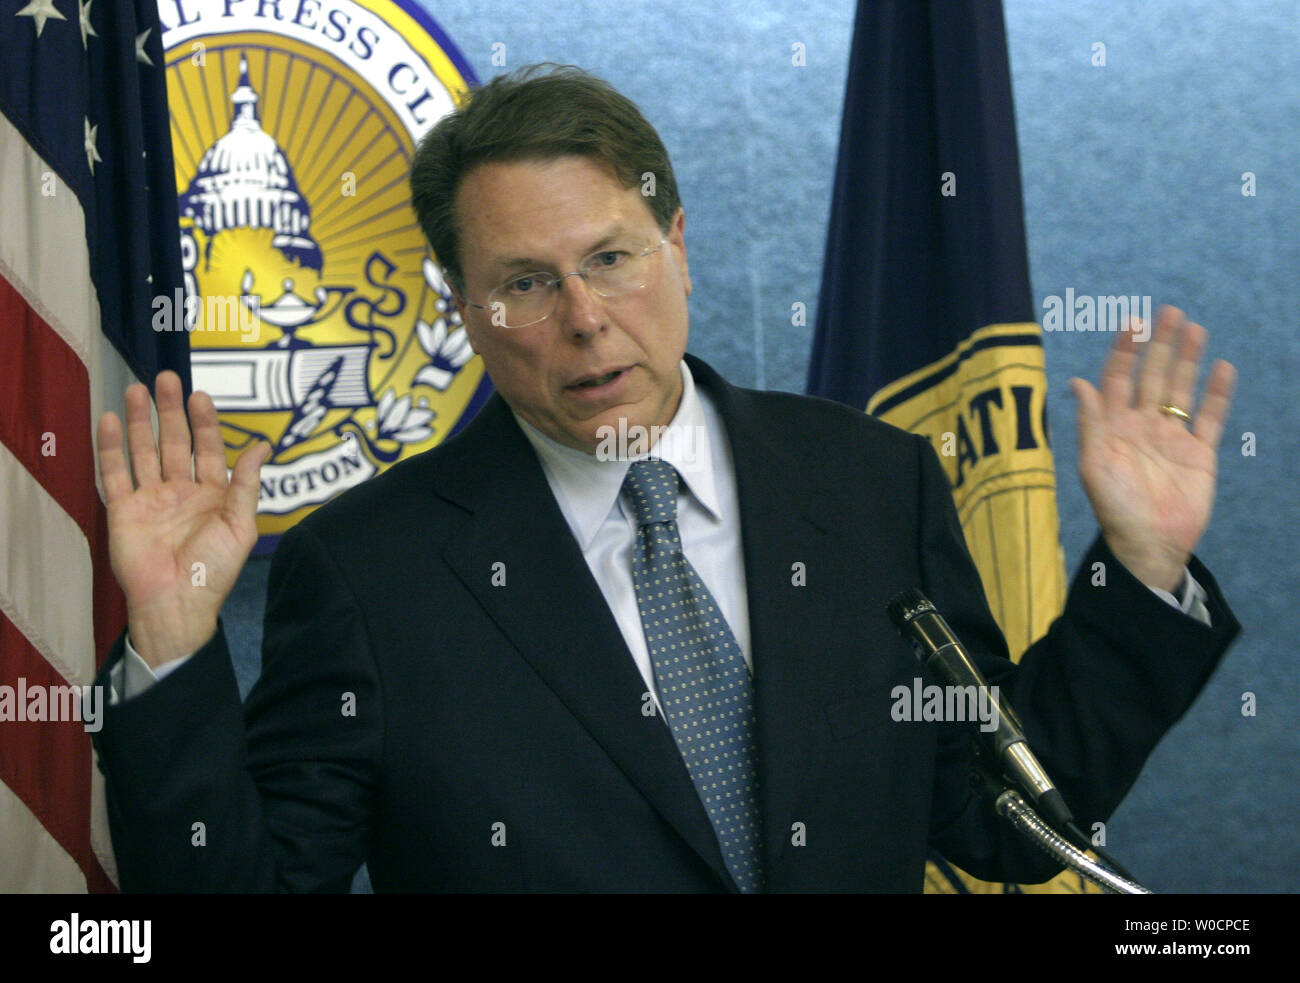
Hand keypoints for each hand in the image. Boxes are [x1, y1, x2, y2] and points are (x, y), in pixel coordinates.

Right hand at [97, 371, 268, 666]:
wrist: (177, 602)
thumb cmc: (215, 569)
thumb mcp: (240, 525)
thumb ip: (247, 483)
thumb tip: (263, 444)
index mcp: (212, 494)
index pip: (208, 448)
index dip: (205, 422)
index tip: (200, 395)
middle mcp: (180, 491)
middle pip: (174, 442)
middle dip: (170, 411)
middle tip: (166, 378)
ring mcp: (150, 498)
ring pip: (143, 451)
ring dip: (138, 421)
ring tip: (136, 390)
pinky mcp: (123, 510)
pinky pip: (115, 473)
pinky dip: (111, 447)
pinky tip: (108, 420)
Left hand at [1069, 306, 1235, 591]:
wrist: (1149, 546)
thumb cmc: (1115, 509)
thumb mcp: (1094, 465)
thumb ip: (1091, 423)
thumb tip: (1078, 382)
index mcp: (1113, 427)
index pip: (1117, 379)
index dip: (1124, 351)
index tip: (1132, 322)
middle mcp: (1142, 426)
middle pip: (1152, 376)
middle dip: (1159, 345)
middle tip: (1169, 312)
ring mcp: (1172, 437)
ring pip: (1181, 389)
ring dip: (1187, 359)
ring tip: (1195, 328)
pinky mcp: (1199, 453)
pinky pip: (1210, 417)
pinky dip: (1217, 393)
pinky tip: (1223, 367)